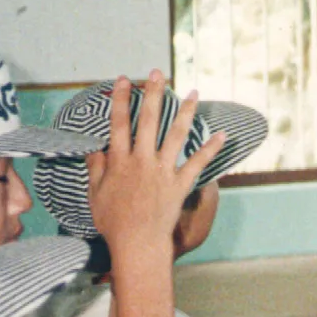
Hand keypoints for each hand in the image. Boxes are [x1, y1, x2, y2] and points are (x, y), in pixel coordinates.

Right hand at [85, 72, 225, 270]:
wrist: (137, 242)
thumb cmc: (113, 221)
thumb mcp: (95, 194)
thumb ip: (95, 169)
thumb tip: (93, 148)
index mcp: (119, 161)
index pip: (119, 124)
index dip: (120, 100)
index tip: (123, 79)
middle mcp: (142, 161)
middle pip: (149, 121)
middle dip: (153, 94)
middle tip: (158, 73)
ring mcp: (163, 171)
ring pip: (176, 135)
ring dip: (186, 112)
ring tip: (193, 92)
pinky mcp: (180, 184)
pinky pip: (198, 163)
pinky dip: (211, 148)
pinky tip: (222, 134)